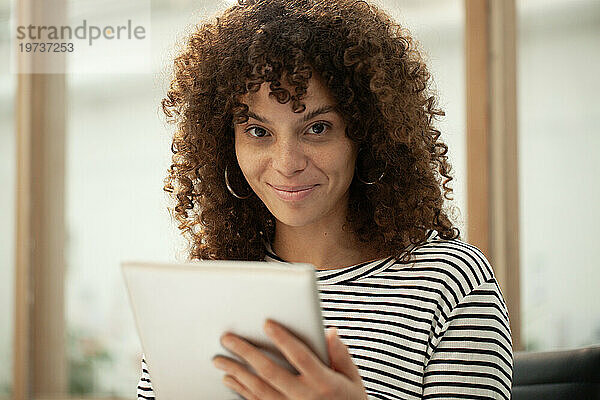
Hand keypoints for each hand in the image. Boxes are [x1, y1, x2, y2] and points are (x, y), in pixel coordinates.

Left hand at [212, 319, 368, 399]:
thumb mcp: (352, 379)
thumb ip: (341, 355)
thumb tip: (330, 332)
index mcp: (323, 382)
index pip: (300, 356)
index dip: (283, 339)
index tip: (266, 323)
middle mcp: (304, 396)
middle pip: (271, 371)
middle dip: (247, 352)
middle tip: (228, 338)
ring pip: (258, 388)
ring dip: (236, 371)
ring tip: (219, 358)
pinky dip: (240, 390)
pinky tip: (229, 378)